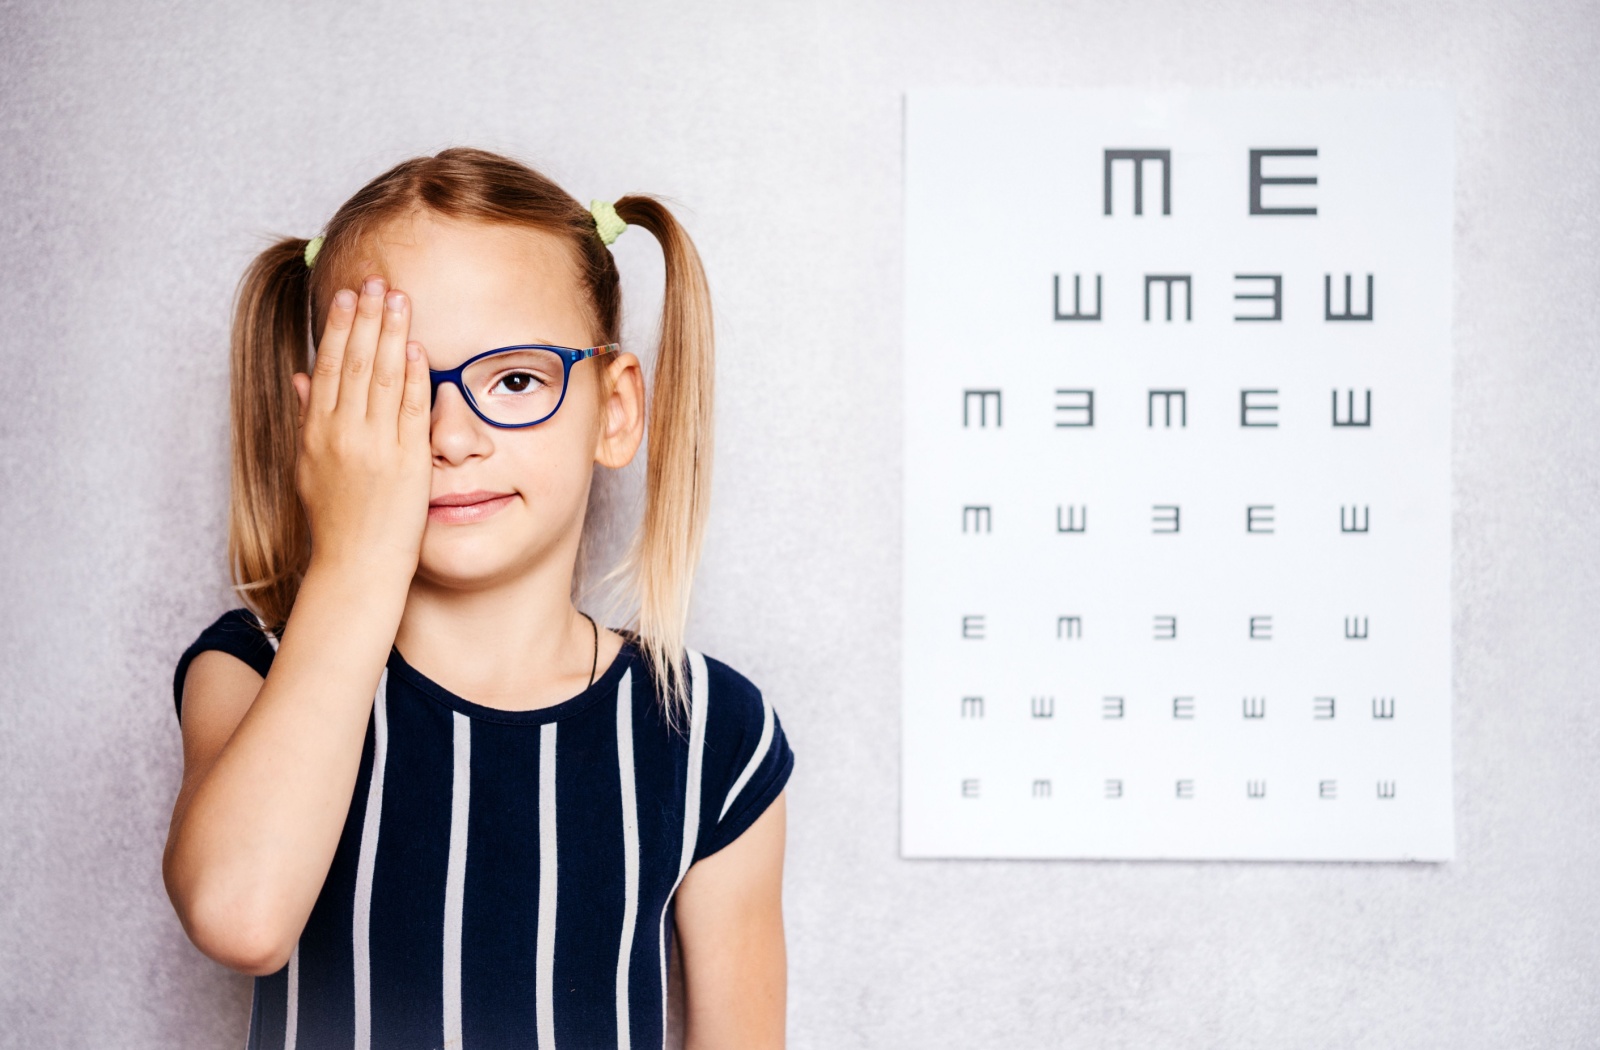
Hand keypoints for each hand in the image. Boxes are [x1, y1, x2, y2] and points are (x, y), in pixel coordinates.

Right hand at [291, 275, 431, 577]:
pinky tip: (416, 346)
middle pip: (354, 363)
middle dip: (366, 318)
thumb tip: (302, 377)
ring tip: (398, 298)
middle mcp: (342, 434)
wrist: (357, 564)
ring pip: (382, 377)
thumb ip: (307, 417)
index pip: (328, 368)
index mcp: (316, 433)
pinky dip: (412, 374)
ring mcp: (375, 446)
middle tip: (375, 281)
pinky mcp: (406, 460)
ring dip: (391, 333)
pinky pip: (409, 408)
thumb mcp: (308, 466)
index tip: (347, 295)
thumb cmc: (335, 519)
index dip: (340, 328)